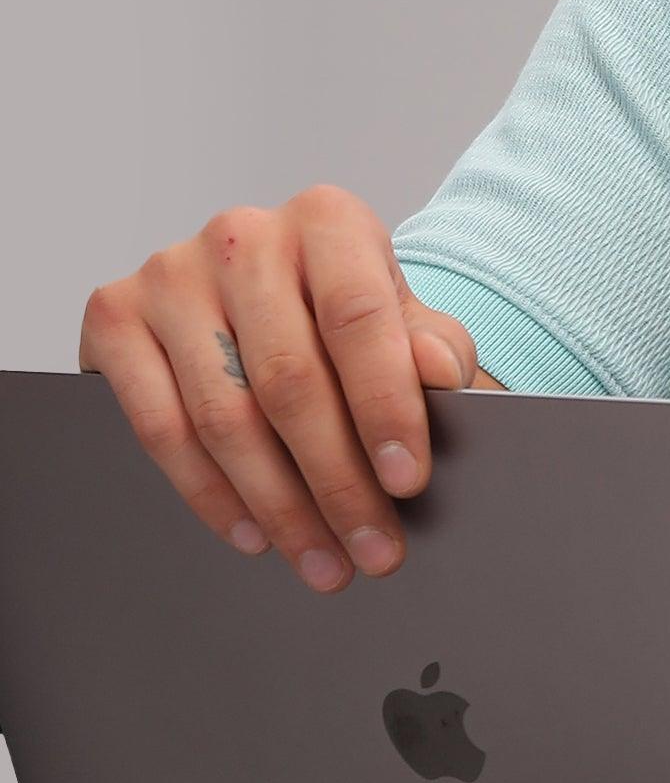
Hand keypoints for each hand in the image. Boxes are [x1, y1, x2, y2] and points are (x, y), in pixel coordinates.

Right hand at [78, 183, 489, 591]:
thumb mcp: (404, 322)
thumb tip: (440, 372)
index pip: (356, 318)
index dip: (384, 407)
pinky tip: (253, 533)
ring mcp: (170, 274)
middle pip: (289, 380)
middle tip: (372, 550)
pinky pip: (160, 427)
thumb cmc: (345, 317)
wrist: (272, 300)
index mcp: (325, 221)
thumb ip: (430, 346)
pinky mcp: (114, 317)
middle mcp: (242, 237)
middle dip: (338, 483)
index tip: (406, 482)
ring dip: (280, 505)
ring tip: (323, 561)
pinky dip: (209, 493)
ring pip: (224, 415)